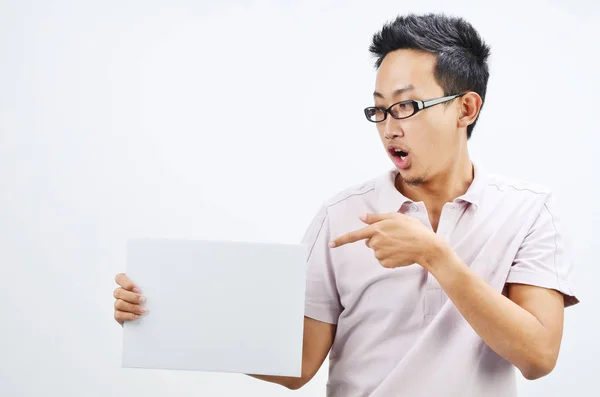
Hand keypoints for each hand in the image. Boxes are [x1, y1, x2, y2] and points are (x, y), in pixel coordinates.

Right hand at [113, 273, 146, 325]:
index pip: (120, 278)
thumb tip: (156, 284)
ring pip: (118, 303)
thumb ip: (148, 287)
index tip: (137, 289)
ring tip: (143, 310)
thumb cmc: (151, 300)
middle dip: (132, 296)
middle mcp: (120, 293)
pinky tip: (137, 316)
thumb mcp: (150, 291)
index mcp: (126, 284)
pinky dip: (128, 316)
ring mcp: (118, 304)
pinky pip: (118, 315)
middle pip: (118, 292)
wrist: (151, 316)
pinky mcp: (118, 315)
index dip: (126, 283)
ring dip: (132, 307)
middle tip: (143, 299)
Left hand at [329, 212, 444, 268]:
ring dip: (385, 247)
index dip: (341, 240)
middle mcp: (376, 242)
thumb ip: (376, 217)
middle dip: (378, 239)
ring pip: (376, 251)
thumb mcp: (395, 216)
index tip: (330, 245)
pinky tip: (400, 252)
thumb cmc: (413, 229)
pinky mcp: (386, 263)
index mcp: (376, 229)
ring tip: (400, 243)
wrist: (427, 247)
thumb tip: (361, 217)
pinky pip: (383, 260)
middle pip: (369, 242)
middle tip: (395, 235)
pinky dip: (390, 257)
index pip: (354, 236)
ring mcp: (381, 254)